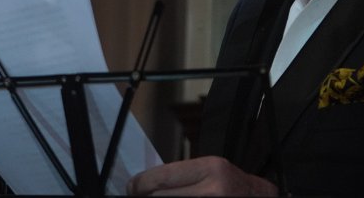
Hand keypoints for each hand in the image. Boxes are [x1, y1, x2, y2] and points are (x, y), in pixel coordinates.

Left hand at [126, 156, 277, 195]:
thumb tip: (144, 186)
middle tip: (138, 196)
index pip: (162, 176)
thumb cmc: (233, 187)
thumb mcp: (211, 172)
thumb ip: (183, 177)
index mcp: (210, 168)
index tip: (131, 188)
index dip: (139, 184)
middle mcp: (212, 189)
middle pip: (159, 196)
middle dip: (146, 197)